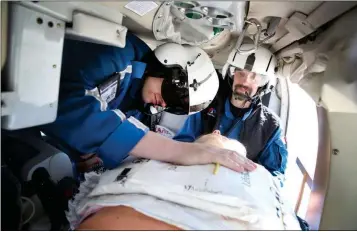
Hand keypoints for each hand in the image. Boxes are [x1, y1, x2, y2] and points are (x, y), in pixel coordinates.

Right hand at [130, 132, 255, 172]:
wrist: (174, 151)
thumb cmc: (183, 156)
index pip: (229, 153)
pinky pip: (223, 159)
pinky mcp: (207, 155)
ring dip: (242, 163)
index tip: (248, 165)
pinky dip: (233, 164)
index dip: (240, 159)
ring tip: (251, 169)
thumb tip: (210, 168)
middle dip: (245, 161)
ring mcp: (211, 151)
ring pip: (231, 156)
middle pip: (233, 154)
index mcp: (212, 149)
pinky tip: (240, 169)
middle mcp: (214, 148)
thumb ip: (205, 161)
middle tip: (255, 168)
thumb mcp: (197, 158)